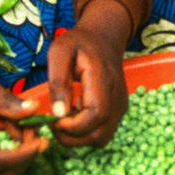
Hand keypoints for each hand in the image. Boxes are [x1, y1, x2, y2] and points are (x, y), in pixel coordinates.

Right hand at [0, 56, 43, 174]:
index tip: (44, 141)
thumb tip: (34, 110)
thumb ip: (8, 103)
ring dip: (21, 148)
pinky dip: (13, 141)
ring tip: (31, 122)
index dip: (24, 155)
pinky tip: (20, 123)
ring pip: (1, 163)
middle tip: (40, 132)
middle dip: (25, 155)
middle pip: (1, 169)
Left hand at [42, 0, 131, 148]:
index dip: (73, 126)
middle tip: (53, 124)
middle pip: (99, 134)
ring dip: (79, 137)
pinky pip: (103, 132)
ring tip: (64, 118)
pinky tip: (76, 115)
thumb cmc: (78, 43)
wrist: (104, 37)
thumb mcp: (59, 52)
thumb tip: (58, 113)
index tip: (53, 120)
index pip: (96, 114)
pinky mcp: (119, 110)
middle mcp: (117, 96)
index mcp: (103, 78)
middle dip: (72, 138)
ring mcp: (121, 105)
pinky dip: (86, 132)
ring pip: (102, 138)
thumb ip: (58, 81)